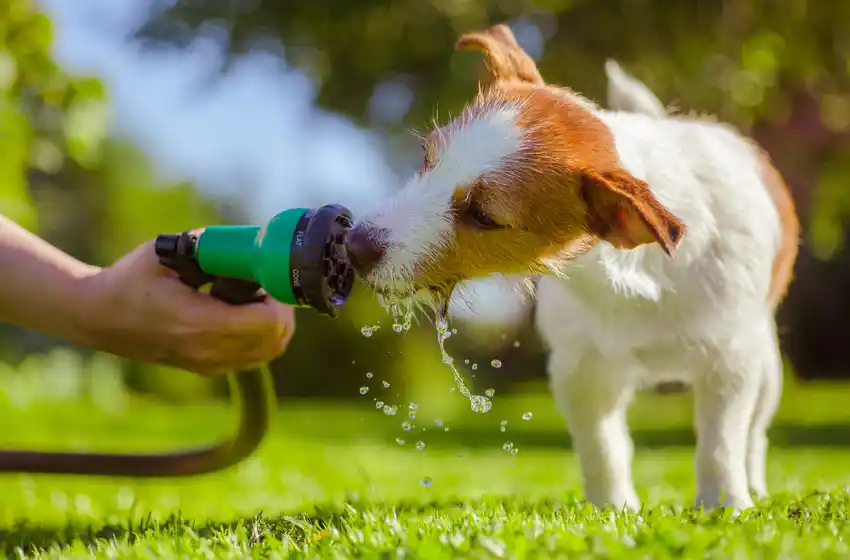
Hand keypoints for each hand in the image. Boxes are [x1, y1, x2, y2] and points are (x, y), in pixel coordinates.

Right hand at [81, 238, 294, 374]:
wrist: (96, 317)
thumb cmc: (130, 280)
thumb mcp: (167, 253)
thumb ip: (210, 248)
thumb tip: (248, 244)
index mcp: (199, 323)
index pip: (268, 322)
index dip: (279, 298)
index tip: (268, 277)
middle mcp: (207, 351)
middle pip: (276, 340)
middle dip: (281, 310)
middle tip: (265, 286)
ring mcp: (208, 365)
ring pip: (269, 352)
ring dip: (272, 324)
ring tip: (252, 299)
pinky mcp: (207, 369)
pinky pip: (252, 358)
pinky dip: (259, 336)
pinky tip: (239, 313)